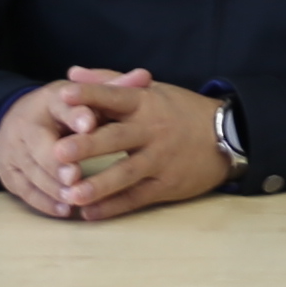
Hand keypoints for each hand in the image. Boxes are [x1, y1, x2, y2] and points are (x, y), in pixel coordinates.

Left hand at [0, 68, 233, 221]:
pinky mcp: (167, 185)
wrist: (227, 136)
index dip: (90, 95)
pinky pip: (137, 198)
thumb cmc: (179, 111)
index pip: (114, 96)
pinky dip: (113, 206)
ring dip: (97, 185)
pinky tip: (89, 213)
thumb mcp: (150, 90)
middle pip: (116, 138)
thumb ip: (109, 82)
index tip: (63, 95)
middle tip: (58, 152)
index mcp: (145, 103)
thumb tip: (72, 73)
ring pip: (126, 173)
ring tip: (70, 194)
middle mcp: (152, 130)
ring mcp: (160, 160)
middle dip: (87, 146)